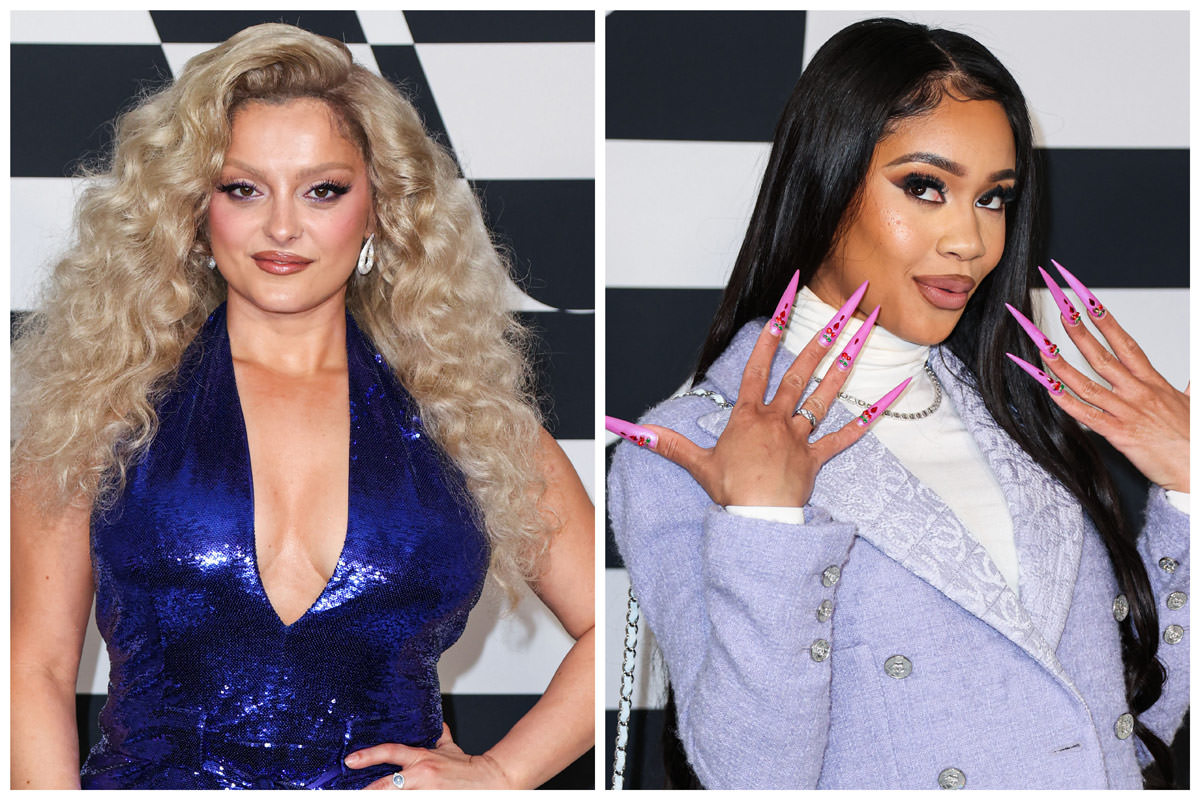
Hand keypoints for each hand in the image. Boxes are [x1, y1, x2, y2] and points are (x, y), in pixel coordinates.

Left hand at [348, 724, 513, 789]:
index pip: (390, 752)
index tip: (350, 760)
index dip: (368, 755)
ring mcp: (425, 791)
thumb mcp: (450, 748)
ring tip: (367, 796)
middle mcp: (421, 775)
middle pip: (386, 784)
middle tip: (350, 793)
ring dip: (382, 796)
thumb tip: (435, 724)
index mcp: (422, 758)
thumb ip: (439, 737)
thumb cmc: (469, 767)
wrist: (489, 780)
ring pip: (395, 795)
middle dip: (367, 791)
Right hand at [607, 276, 909, 507]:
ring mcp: (799, 437)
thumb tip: (635, 431)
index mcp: (747, 417)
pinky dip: (868, 418)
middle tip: (842, 309)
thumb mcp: (695, 464)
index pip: (758, 367)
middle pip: (800, 372)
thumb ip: (668, 444)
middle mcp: (776, 420)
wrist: (758, 521)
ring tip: (863, 336)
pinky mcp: (816, 459)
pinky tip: (889, 398)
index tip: (783, 307)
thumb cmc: (730, 494)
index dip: (770, 336)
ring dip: (845, 364)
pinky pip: (846, 435)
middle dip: (820, 337)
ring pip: (825, 395)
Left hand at [1017, 262, 1188, 491]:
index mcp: (1153, 381)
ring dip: (1061, 363)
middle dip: (1079, 330)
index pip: (1125, 342)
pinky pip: (1086, 414)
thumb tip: (1190, 377)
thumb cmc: (1194, 439)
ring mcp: (1127, 412)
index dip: (1105, 319)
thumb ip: (1187, 386)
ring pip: (1088, 382)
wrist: (1199, 470)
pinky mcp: (1119, 434)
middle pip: (1103, 355)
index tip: (1087, 299)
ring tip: (1041, 344)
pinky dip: (1064, 400)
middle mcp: (1138, 392)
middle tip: (1059, 308)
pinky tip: (1046, 387)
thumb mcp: (1193, 403)